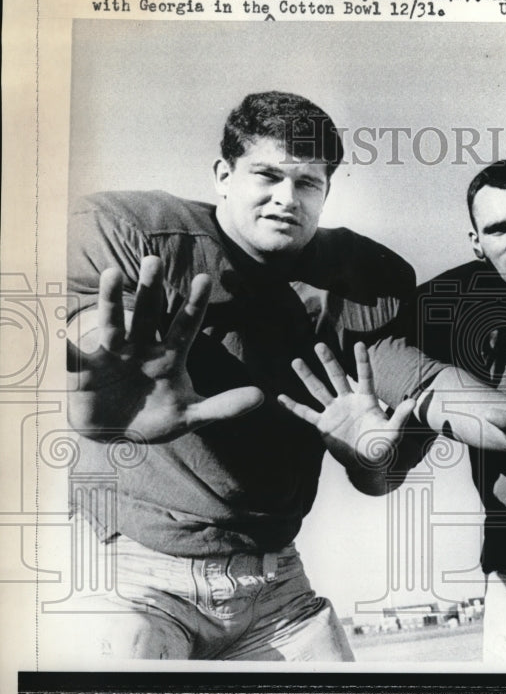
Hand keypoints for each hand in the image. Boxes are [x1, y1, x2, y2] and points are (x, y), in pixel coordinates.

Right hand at [67, 257, 263, 442]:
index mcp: (168, 357)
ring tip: (114, 273)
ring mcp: (112, 356)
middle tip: (155, 259)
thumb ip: (224, 407)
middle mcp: (141, 348)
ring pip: (113, 324)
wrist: (113, 435)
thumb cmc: (155, 419)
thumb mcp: (190, 417)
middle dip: (152, 290)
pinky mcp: (83, 370)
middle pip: (148, 315)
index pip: (186, 326)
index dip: (195, 305)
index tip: (204, 279)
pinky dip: (63, 342)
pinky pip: (72, 354)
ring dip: (112, 300)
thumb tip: (262, 397)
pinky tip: (55, 321)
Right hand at [278, 341, 416, 470]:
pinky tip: (281, 398)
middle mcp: (348, 401)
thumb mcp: (393, 433)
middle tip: (319, 345)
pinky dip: (294, 407)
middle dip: (329, 362)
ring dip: (308, 377)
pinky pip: (307, 414)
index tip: (358, 344)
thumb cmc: (383, 446)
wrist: (368, 463)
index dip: (361, 361)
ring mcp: (334, 412)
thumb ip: (400, 417)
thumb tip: (413, 402)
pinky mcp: (324, 425)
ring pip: (319, 390)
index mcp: (366, 400)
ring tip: (296, 361)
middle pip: (337, 377)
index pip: (364, 377)